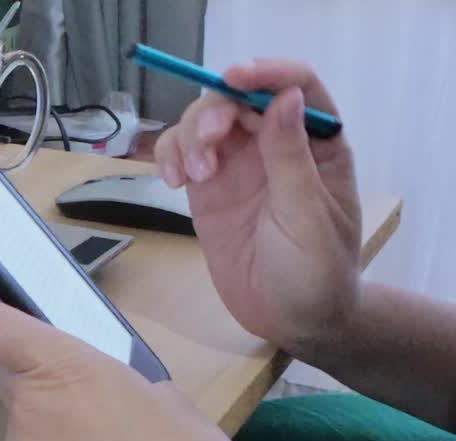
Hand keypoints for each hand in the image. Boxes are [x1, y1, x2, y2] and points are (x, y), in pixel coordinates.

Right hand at [154, 60, 362, 355]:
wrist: (294, 321)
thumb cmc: (317, 272)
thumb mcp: (307, 217)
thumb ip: (290, 158)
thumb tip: (284, 99)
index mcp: (317, 145)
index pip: (293, 87)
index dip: (263, 73)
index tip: (232, 79)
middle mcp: (275, 146)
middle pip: (236, 100)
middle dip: (213, 112)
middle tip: (204, 147)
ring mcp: (239, 167)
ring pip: (202, 123)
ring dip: (187, 138)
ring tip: (190, 178)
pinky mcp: (209, 190)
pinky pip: (182, 155)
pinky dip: (169, 158)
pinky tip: (174, 182)